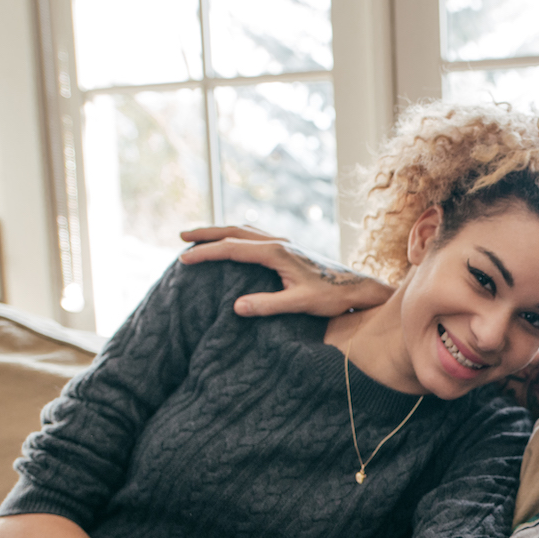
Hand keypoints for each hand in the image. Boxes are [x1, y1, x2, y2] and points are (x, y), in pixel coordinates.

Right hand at [178, 224, 391, 316]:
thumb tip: (235, 307)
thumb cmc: (331, 296)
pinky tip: (233, 241)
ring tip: (199, 236)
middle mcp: (279, 242)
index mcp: (277, 253)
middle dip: (207, 233)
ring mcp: (285, 242)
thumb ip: (267, 305)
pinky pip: (256, 235)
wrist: (356, 286)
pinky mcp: (289, 247)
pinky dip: (237, 235)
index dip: (206, 253)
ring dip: (221, 231)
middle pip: (234, 231)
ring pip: (245, 230)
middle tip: (181, 236)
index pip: (232, 249)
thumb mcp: (299, 304)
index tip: (183, 258)